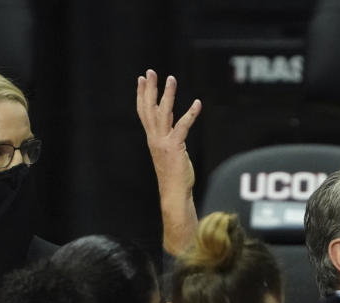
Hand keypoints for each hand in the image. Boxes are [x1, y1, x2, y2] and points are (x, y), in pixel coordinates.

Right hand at [136, 69, 201, 254]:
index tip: (141, 79)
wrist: (173, 194)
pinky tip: (197, 103)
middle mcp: (155, 138)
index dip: (142, 95)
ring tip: (171, 78)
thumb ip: (170, 143)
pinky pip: (183, 127)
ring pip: (163, 113)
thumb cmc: (174, 178)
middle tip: (150, 71)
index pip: (144, 112)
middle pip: (149, 108)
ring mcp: (164, 142)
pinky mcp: (175, 147)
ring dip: (167, 94)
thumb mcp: (169, 155)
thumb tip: (175, 137)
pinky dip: (190, 114)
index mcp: (152, 139)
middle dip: (150, 89)